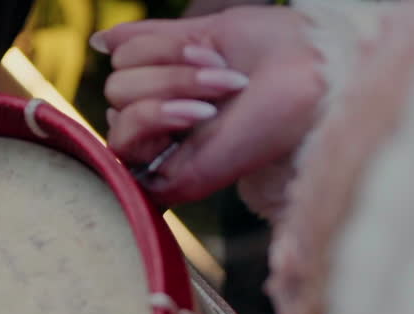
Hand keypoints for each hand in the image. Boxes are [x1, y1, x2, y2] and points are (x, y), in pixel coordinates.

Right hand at [94, 7, 325, 206]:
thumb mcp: (204, 34)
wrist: (313, 80)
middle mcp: (165, 125)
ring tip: (219, 91)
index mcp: (173, 90)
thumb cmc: (276, 53)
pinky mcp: (172, 180)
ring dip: (168, 87)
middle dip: (165, 69)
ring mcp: (167, 153)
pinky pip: (123, 144)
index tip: (212, 51)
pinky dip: (157, 117)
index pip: (124, 63)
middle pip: (116, 86)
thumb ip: (151, 40)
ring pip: (117, 110)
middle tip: (220, 73)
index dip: (158, 49)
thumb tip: (100, 41)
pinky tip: (200, 115)